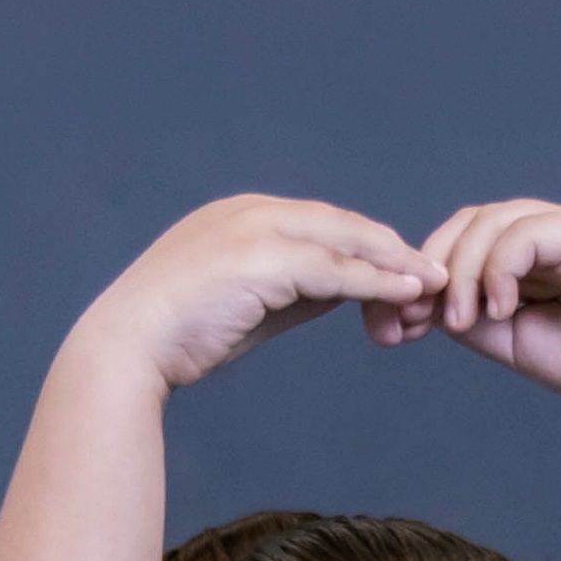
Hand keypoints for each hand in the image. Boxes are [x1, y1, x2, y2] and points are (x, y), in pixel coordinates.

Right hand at [76, 195, 442, 395]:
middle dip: (388, 248)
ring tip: (431, 284)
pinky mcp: (262, 259)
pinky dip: (375, 281)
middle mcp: (250, 212)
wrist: (129, 349)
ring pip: (343, 240)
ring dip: (392, 262)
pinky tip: (405, 294)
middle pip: (339, 223)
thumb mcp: (246, 308)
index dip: (362, 246)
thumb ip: (291, 294)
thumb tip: (340, 295)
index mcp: (241, 217)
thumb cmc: (180, 339)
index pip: (318, 224)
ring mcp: (255, 230)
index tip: (399, 269)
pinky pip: (334, 268)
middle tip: (431, 271)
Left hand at [365, 202, 560, 426]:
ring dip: (464, 274)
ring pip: (492, 224)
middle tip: (410, 321)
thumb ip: (474, 318)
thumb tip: (424, 305)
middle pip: (467, 224)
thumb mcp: (517, 343)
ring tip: (463, 324)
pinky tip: (499, 310)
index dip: (420, 277)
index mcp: (528, 253)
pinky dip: (502, 269)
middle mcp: (546, 231)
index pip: (459, 242)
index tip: (392, 327)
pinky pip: (529, 234)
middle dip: (429, 271)